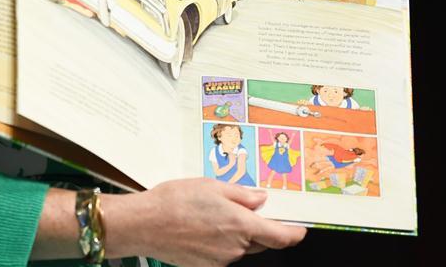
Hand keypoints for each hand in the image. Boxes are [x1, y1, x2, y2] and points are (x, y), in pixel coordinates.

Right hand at [109, 178, 305, 265]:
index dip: (294, 232)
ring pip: (240, 247)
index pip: (282, 236)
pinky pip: (222, 254)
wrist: (145, 224)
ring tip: (209, 214)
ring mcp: (222, 259)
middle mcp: (236, 246)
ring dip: (234, 233)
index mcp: (242, 223)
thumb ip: (241, 194)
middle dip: (258, 227)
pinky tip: (199, 228)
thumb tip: (260, 199)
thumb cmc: (175, 201)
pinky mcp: (208, 266)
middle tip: (242, 209)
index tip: (300, 228)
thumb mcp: (211, 186)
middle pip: (260, 241)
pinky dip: (218, 242)